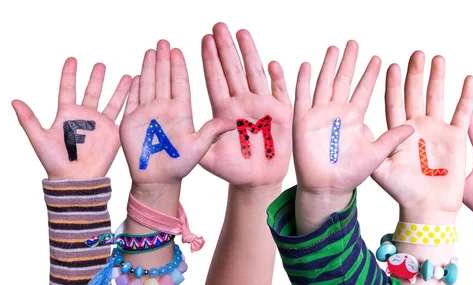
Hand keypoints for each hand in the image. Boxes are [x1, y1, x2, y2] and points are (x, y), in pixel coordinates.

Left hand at [12, 58, 131, 179]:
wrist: (76, 178)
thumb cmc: (55, 161)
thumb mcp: (39, 139)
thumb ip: (29, 119)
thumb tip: (14, 101)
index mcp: (67, 115)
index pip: (68, 89)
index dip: (69, 74)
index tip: (72, 59)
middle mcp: (85, 117)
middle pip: (91, 91)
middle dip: (96, 78)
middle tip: (100, 64)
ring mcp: (100, 124)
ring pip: (111, 101)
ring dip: (119, 88)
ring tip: (128, 75)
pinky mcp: (113, 132)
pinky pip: (123, 114)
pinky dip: (130, 102)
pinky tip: (136, 91)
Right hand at [120, 40, 232, 186]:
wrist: (158, 180)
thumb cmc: (180, 165)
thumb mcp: (199, 146)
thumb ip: (212, 131)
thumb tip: (233, 121)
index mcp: (181, 112)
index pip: (179, 83)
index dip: (178, 67)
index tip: (178, 51)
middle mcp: (164, 108)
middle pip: (163, 78)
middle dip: (163, 60)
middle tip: (164, 42)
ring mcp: (147, 113)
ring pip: (148, 84)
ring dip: (149, 67)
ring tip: (151, 50)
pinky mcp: (132, 121)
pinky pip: (133, 99)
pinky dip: (134, 87)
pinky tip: (136, 74)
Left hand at [199, 23, 292, 187]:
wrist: (256, 181)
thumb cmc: (233, 170)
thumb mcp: (211, 160)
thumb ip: (203, 145)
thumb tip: (191, 132)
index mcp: (224, 110)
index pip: (216, 80)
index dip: (210, 60)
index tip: (205, 39)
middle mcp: (242, 103)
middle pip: (233, 70)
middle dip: (227, 48)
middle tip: (219, 26)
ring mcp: (262, 107)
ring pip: (254, 74)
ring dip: (249, 54)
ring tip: (242, 33)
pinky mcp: (281, 115)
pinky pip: (280, 93)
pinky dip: (278, 79)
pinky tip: (273, 64)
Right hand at [294, 41, 413, 195]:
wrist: (328, 187)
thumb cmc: (351, 173)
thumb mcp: (376, 154)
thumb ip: (392, 139)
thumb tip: (412, 127)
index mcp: (354, 117)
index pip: (363, 90)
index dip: (370, 74)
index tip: (377, 58)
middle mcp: (337, 112)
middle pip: (343, 80)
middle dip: (349, 62)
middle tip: (354, 43)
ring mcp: (320, 115)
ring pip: (324, 84)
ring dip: (328, 66)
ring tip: (334, 48)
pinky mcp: (304, 121)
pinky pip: (304, 97)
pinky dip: (304, 82)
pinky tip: (308, 66)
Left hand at [371, 52, 472, 220]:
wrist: (428, 207)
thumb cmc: (403, 192)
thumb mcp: (381, 169)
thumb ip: (373, 147)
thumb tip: (358, 126)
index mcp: (398, 132)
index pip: (394, 102)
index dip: (393, 85)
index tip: (391, 65)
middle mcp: (417, 127)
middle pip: (415, 94)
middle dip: (416, 74)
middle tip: (417, 53)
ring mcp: (436, 130)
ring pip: (437, 97)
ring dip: (438, 78)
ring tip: (438, 58)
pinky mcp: (455, 137)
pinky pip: (461, 112)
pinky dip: (465, 96)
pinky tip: (468, 79)